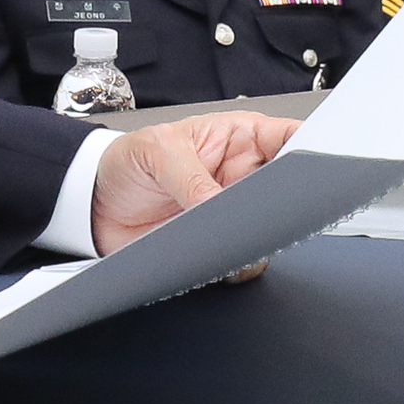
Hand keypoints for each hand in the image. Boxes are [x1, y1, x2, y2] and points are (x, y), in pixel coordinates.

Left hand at [87, 111, 296, 253]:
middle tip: (269, 211)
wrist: (93, 204)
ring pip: (271, 232)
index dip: (309, 151)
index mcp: (239, 138)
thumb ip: (191, 177)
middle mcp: (242, 177)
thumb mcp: (157, 152)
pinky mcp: (216, 246)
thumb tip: (218, 205)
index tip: (311, 167)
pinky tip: (219, 258)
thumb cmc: (127, 161)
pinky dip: (236, 266)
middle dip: (286, 204)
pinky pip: (242, 262)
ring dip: (258, 239)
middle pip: (289, 191)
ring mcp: (232, 214)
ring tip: (234, 238)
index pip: (290, 138)